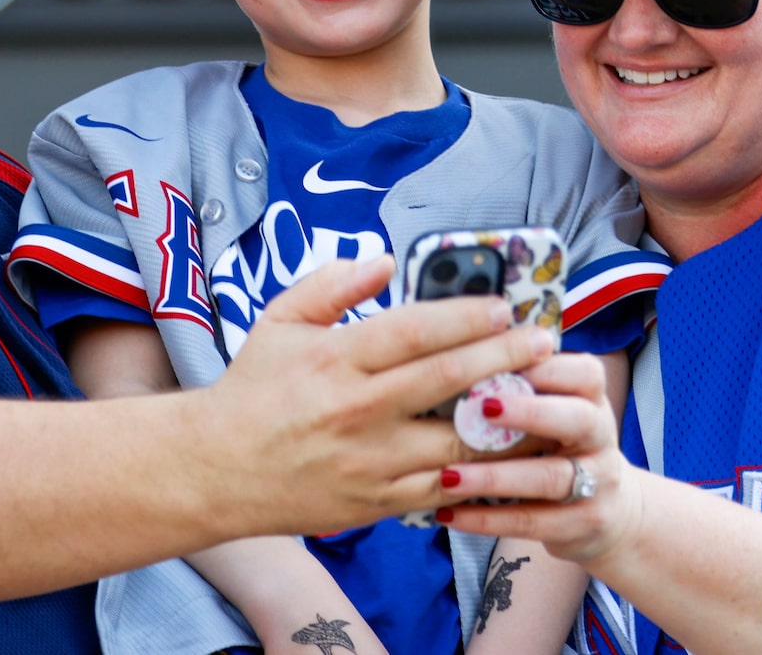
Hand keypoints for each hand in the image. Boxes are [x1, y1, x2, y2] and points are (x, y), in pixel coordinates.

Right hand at [191, 257, 558, 540]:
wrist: (218, 471)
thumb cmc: (252, 389)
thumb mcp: (279, 322)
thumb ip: (333, 285)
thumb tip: (385, 259)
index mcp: (334, 359)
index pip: (413, 330)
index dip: (464, 315)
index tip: (503, 305)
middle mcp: (357, 410)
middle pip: (448, 379)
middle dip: (505, 356)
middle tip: (544, 340)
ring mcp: (372, 461)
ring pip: (459, 439)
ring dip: (507, 416)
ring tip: (541, 394)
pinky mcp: (380, 502)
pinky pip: (446, 485)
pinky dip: (482, 467)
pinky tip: (508, 448)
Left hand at [431, 353, 645, 563]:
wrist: (611, 510)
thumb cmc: (559, 443)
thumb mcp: (553, 408)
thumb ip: (520, 383)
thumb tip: (456, 349)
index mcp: (592, 398)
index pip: (584, 373)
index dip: (546, 368)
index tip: (498, 362)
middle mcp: (601, 437)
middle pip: (576, 420)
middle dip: (530, 413)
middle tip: (481, 408)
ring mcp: (598, 484)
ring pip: (549, 478)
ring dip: (494, 477)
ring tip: (448, 476)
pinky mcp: (583, 525)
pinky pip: (533, 523)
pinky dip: (486, 519)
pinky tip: (448, 513)